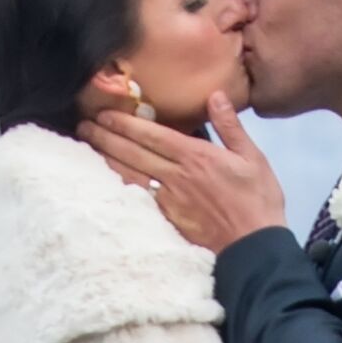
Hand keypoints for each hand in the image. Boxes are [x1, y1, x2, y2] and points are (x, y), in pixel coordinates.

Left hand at [86, 103, 293, 254]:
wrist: (254, 246)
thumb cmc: (257, 200)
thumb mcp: (252, 157)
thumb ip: (230, 126)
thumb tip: (215, 95)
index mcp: (196, 157)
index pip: (152, 135)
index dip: (125, 123)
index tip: (104, 113)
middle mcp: (176, 176)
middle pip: (133, 152)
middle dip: (106, 137)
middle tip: (83, 125)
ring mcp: (167, 199)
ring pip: (129, 174)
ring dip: (105, 158)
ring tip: (87, 146)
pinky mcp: (166, 219)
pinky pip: (135, 197)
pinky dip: (118, 184)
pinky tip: (105, 177)